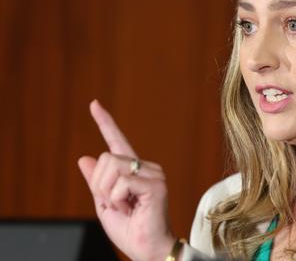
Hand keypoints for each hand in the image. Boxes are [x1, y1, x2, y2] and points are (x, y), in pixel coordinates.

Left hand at [78, 100, 175, 260]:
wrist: (147, 249)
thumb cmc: (130, 230)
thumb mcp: (103, 205)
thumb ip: (96, 182)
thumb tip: (84, 158)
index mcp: (133, 171)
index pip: (116, 142)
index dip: (105, 122)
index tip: (94, 104)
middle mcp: (146, 167)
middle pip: (106, 158)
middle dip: (100, 186)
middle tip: (116, 205)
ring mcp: (154, 174)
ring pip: (112, 168)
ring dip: (108, 193)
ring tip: (125, 207)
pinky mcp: (156, 185)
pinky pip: (122, 182)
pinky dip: (117, 200)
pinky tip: (132, 208)